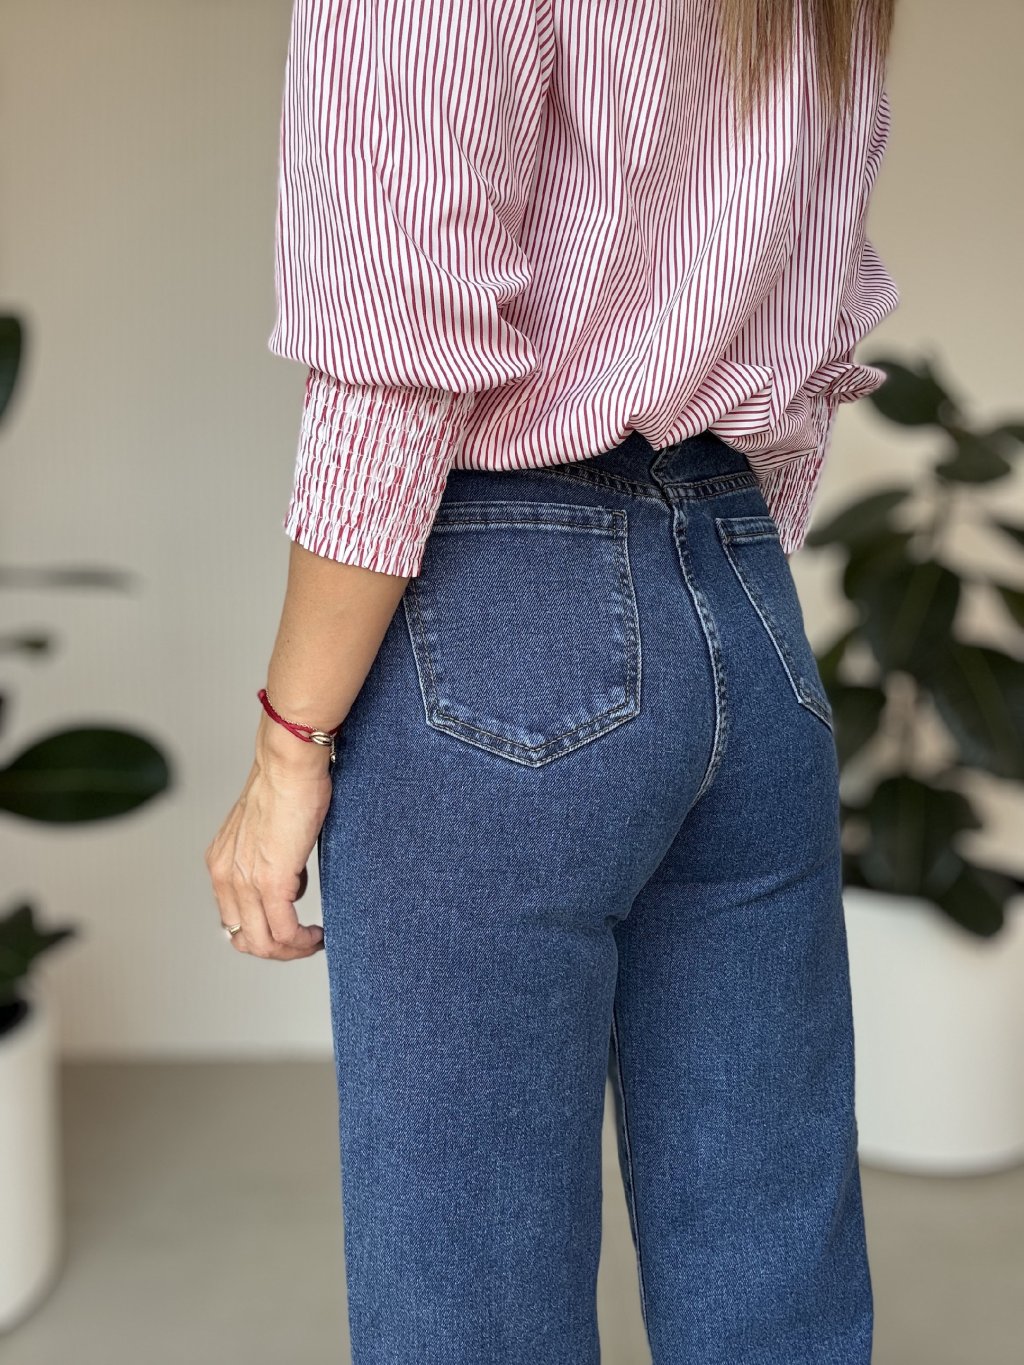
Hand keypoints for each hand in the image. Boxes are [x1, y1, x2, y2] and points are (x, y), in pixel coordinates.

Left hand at [205, 716, 332, 959]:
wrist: (289, 763)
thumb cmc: (287, 784)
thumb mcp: (268, 829)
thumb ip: (271, 858)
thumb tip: (292, 884)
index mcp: (222, 863)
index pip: (234, 919)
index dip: (264, 932)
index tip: (292, 928)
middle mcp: (226, 875)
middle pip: (244, 939)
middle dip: (278, 950)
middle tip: (306, 942)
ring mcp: (245, 881)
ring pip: (263, 943)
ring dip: (292, 950)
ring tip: (314, 941)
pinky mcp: (271, 881)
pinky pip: (284, 931)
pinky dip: (303, 942)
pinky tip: (319, 935)